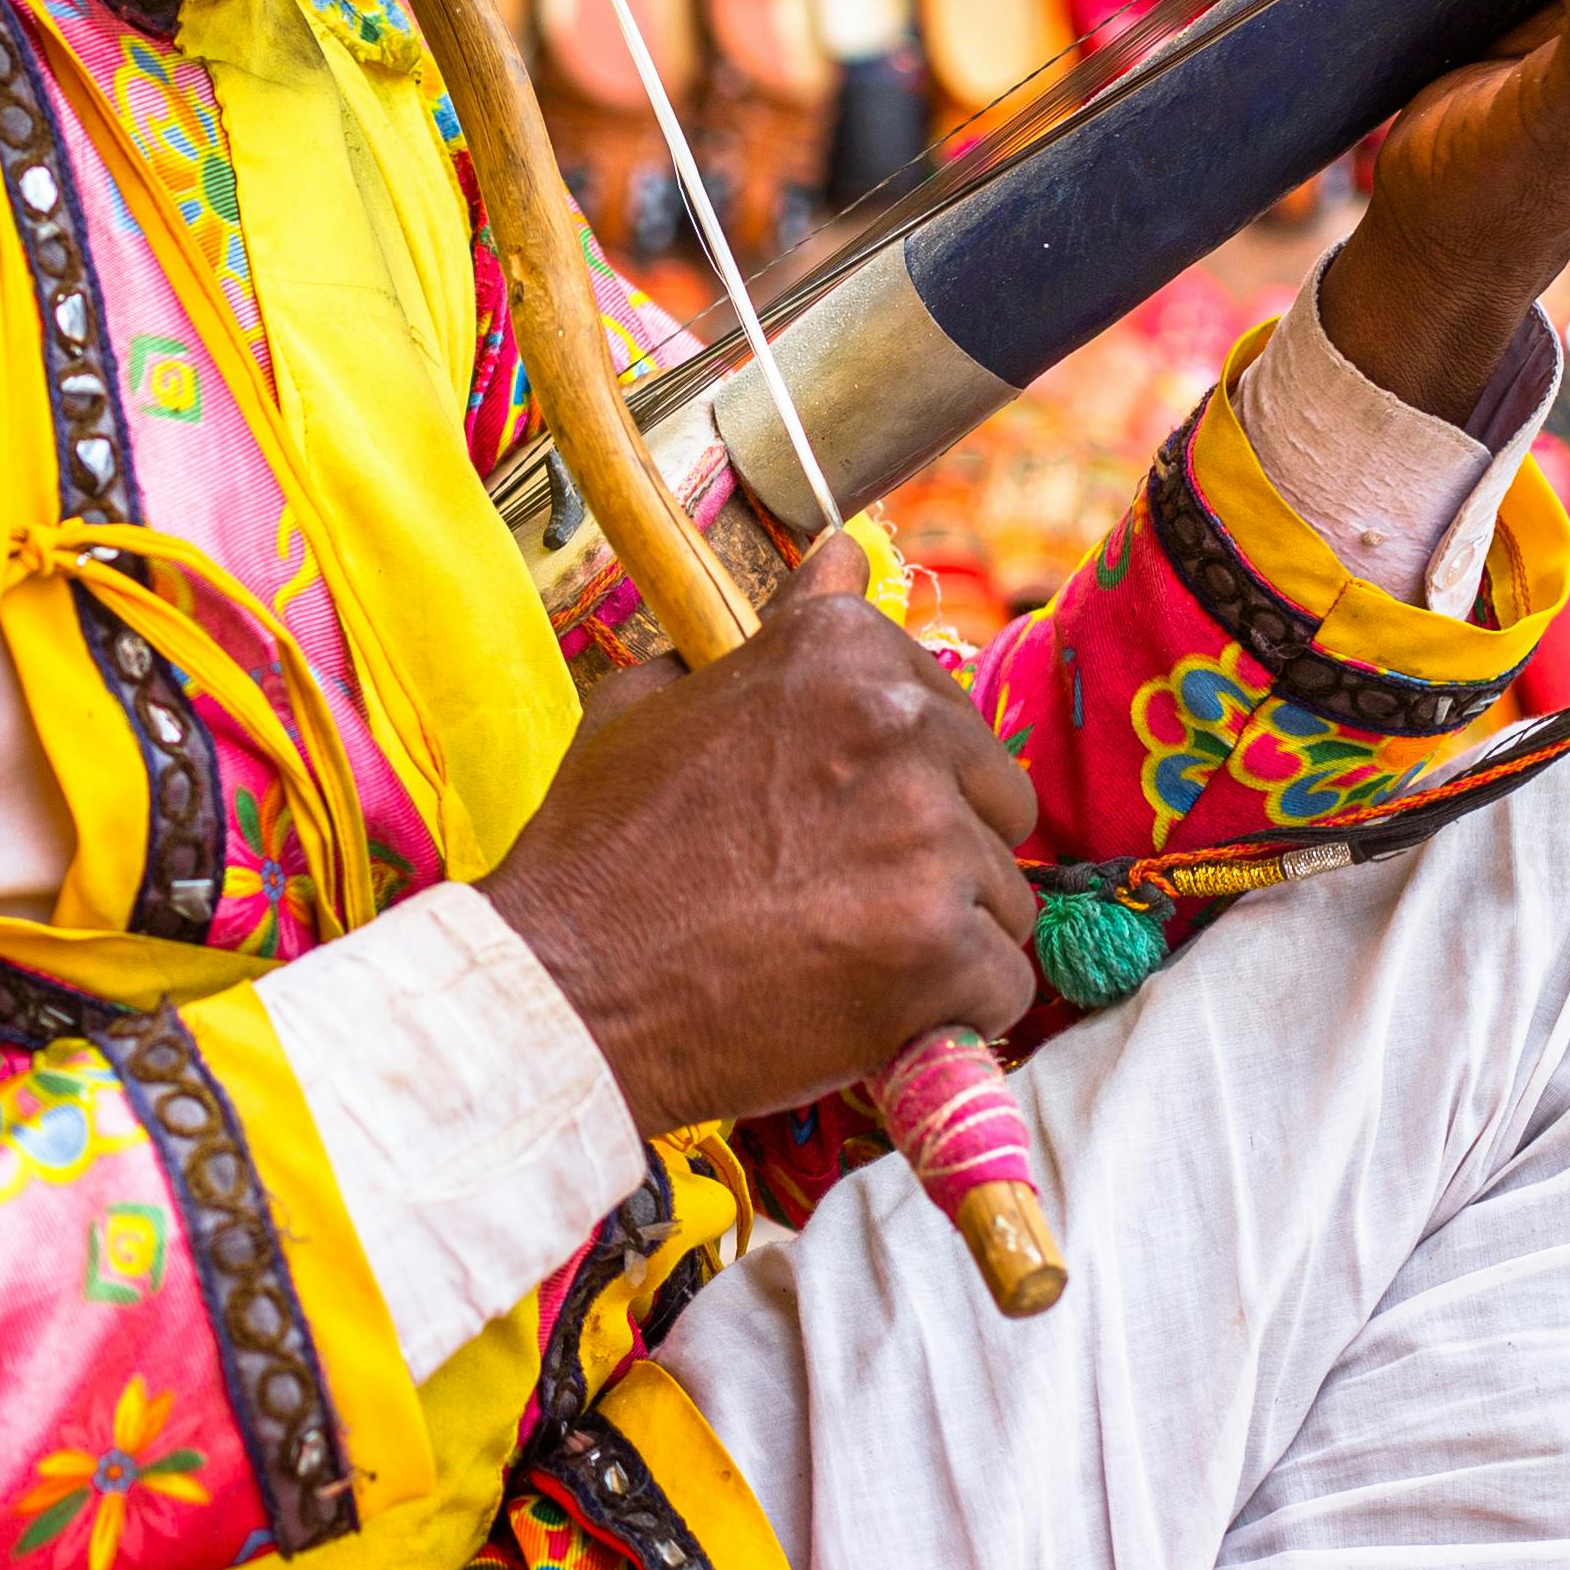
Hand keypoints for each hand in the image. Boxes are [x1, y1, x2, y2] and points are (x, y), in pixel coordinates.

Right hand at [481, 535, 1039, 1132]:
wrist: (566, 989)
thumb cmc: (598, 853)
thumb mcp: (656, 702)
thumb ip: (770, 631)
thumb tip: (838, 555)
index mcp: (842, 653)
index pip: (949, 712)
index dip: (904, 781)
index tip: (842, 822)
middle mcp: (901, 726)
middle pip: (997, 800)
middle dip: (941, 856)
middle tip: (842, 901)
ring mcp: (930, 838)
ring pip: (1004, 897)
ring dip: (943, 938)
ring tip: (839, 961)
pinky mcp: (945, 947)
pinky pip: (1002, 984)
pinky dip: (948, 1014)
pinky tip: (869, 1013)